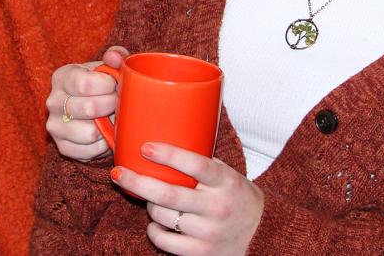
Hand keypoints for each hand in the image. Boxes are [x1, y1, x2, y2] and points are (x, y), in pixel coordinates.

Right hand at [44, 46, 128, 160]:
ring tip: (112, 118)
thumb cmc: (101, 85)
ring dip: (108, 127)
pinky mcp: (62, 147)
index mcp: (62, 77)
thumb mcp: (107, 67)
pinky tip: (105, 134)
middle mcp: (53, 101)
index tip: (116, 85)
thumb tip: (115, 57)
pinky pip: (90, 151)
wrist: (92, 110)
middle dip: (112, 106)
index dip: (108, 86)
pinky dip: (103, 145)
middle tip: (118, 104)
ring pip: (89, 133)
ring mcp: (55, 126)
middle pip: (89, 108)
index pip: (85, 84)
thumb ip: (115, 56)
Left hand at [110, 143, 262, 255]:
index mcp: (226, 182)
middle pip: (169, 194)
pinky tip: (156, 222)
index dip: (168, 155)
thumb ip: (203, 162)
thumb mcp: (228, 175)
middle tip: (118, 172)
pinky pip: (165, 242)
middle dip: (137, 181)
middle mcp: (217, 207)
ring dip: (148, 205)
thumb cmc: (239, 199)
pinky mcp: (202, 253)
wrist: (265, 235)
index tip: (145, 147)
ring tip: (148, 197)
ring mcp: (209, 232)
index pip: (196, 165)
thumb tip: (164, 140)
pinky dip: (154, 230)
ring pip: (163, 216)